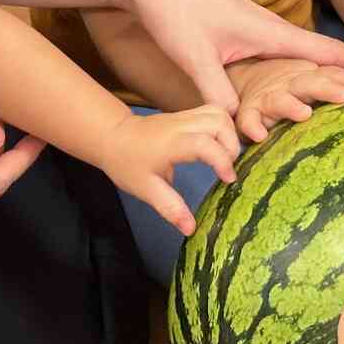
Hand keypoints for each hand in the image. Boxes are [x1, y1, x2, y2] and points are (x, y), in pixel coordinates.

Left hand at [105, 106, 241, 235]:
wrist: (112, 136)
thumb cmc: (127, 162)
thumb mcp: (146, 190)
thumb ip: (170, 208)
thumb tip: (191, 229)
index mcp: (171, 143)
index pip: (205, 144)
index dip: (222, 161)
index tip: (228, 180)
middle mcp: (181, 125)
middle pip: (219, 122)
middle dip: (232, 146)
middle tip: (228, 170)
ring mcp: (185, 116)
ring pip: (218, 114)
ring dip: (230, 134)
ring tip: (226, 158)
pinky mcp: (187, 115)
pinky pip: (213, 113)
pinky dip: (224, 128)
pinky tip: (220, 146)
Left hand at [111, 0, 343, 114]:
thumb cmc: (172, 9)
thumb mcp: (195, 55)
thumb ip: (219, 92)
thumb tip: (239, 130)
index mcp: (269, 30)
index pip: (324, 50)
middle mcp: (268, 28)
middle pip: (320, 53)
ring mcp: (253, 28)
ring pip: (298, 55)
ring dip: (323, 70)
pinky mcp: (237, 32)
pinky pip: (277, 55)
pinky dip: (294, 68)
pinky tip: (293, 81)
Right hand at [230, 57, 343, 142]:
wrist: (243, 80)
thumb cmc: (290, 87)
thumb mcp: (314, 81)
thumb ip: (342, 85)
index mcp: (308, 77)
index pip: (329, 75)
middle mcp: (289, 84)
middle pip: (309, 84)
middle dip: (326, 88)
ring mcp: (267, 97)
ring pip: (279, 100)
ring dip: (291, 106)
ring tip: (304, 113)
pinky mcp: (247, 112)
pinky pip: (247, 120)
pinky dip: (252, 126)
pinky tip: (259, 135)